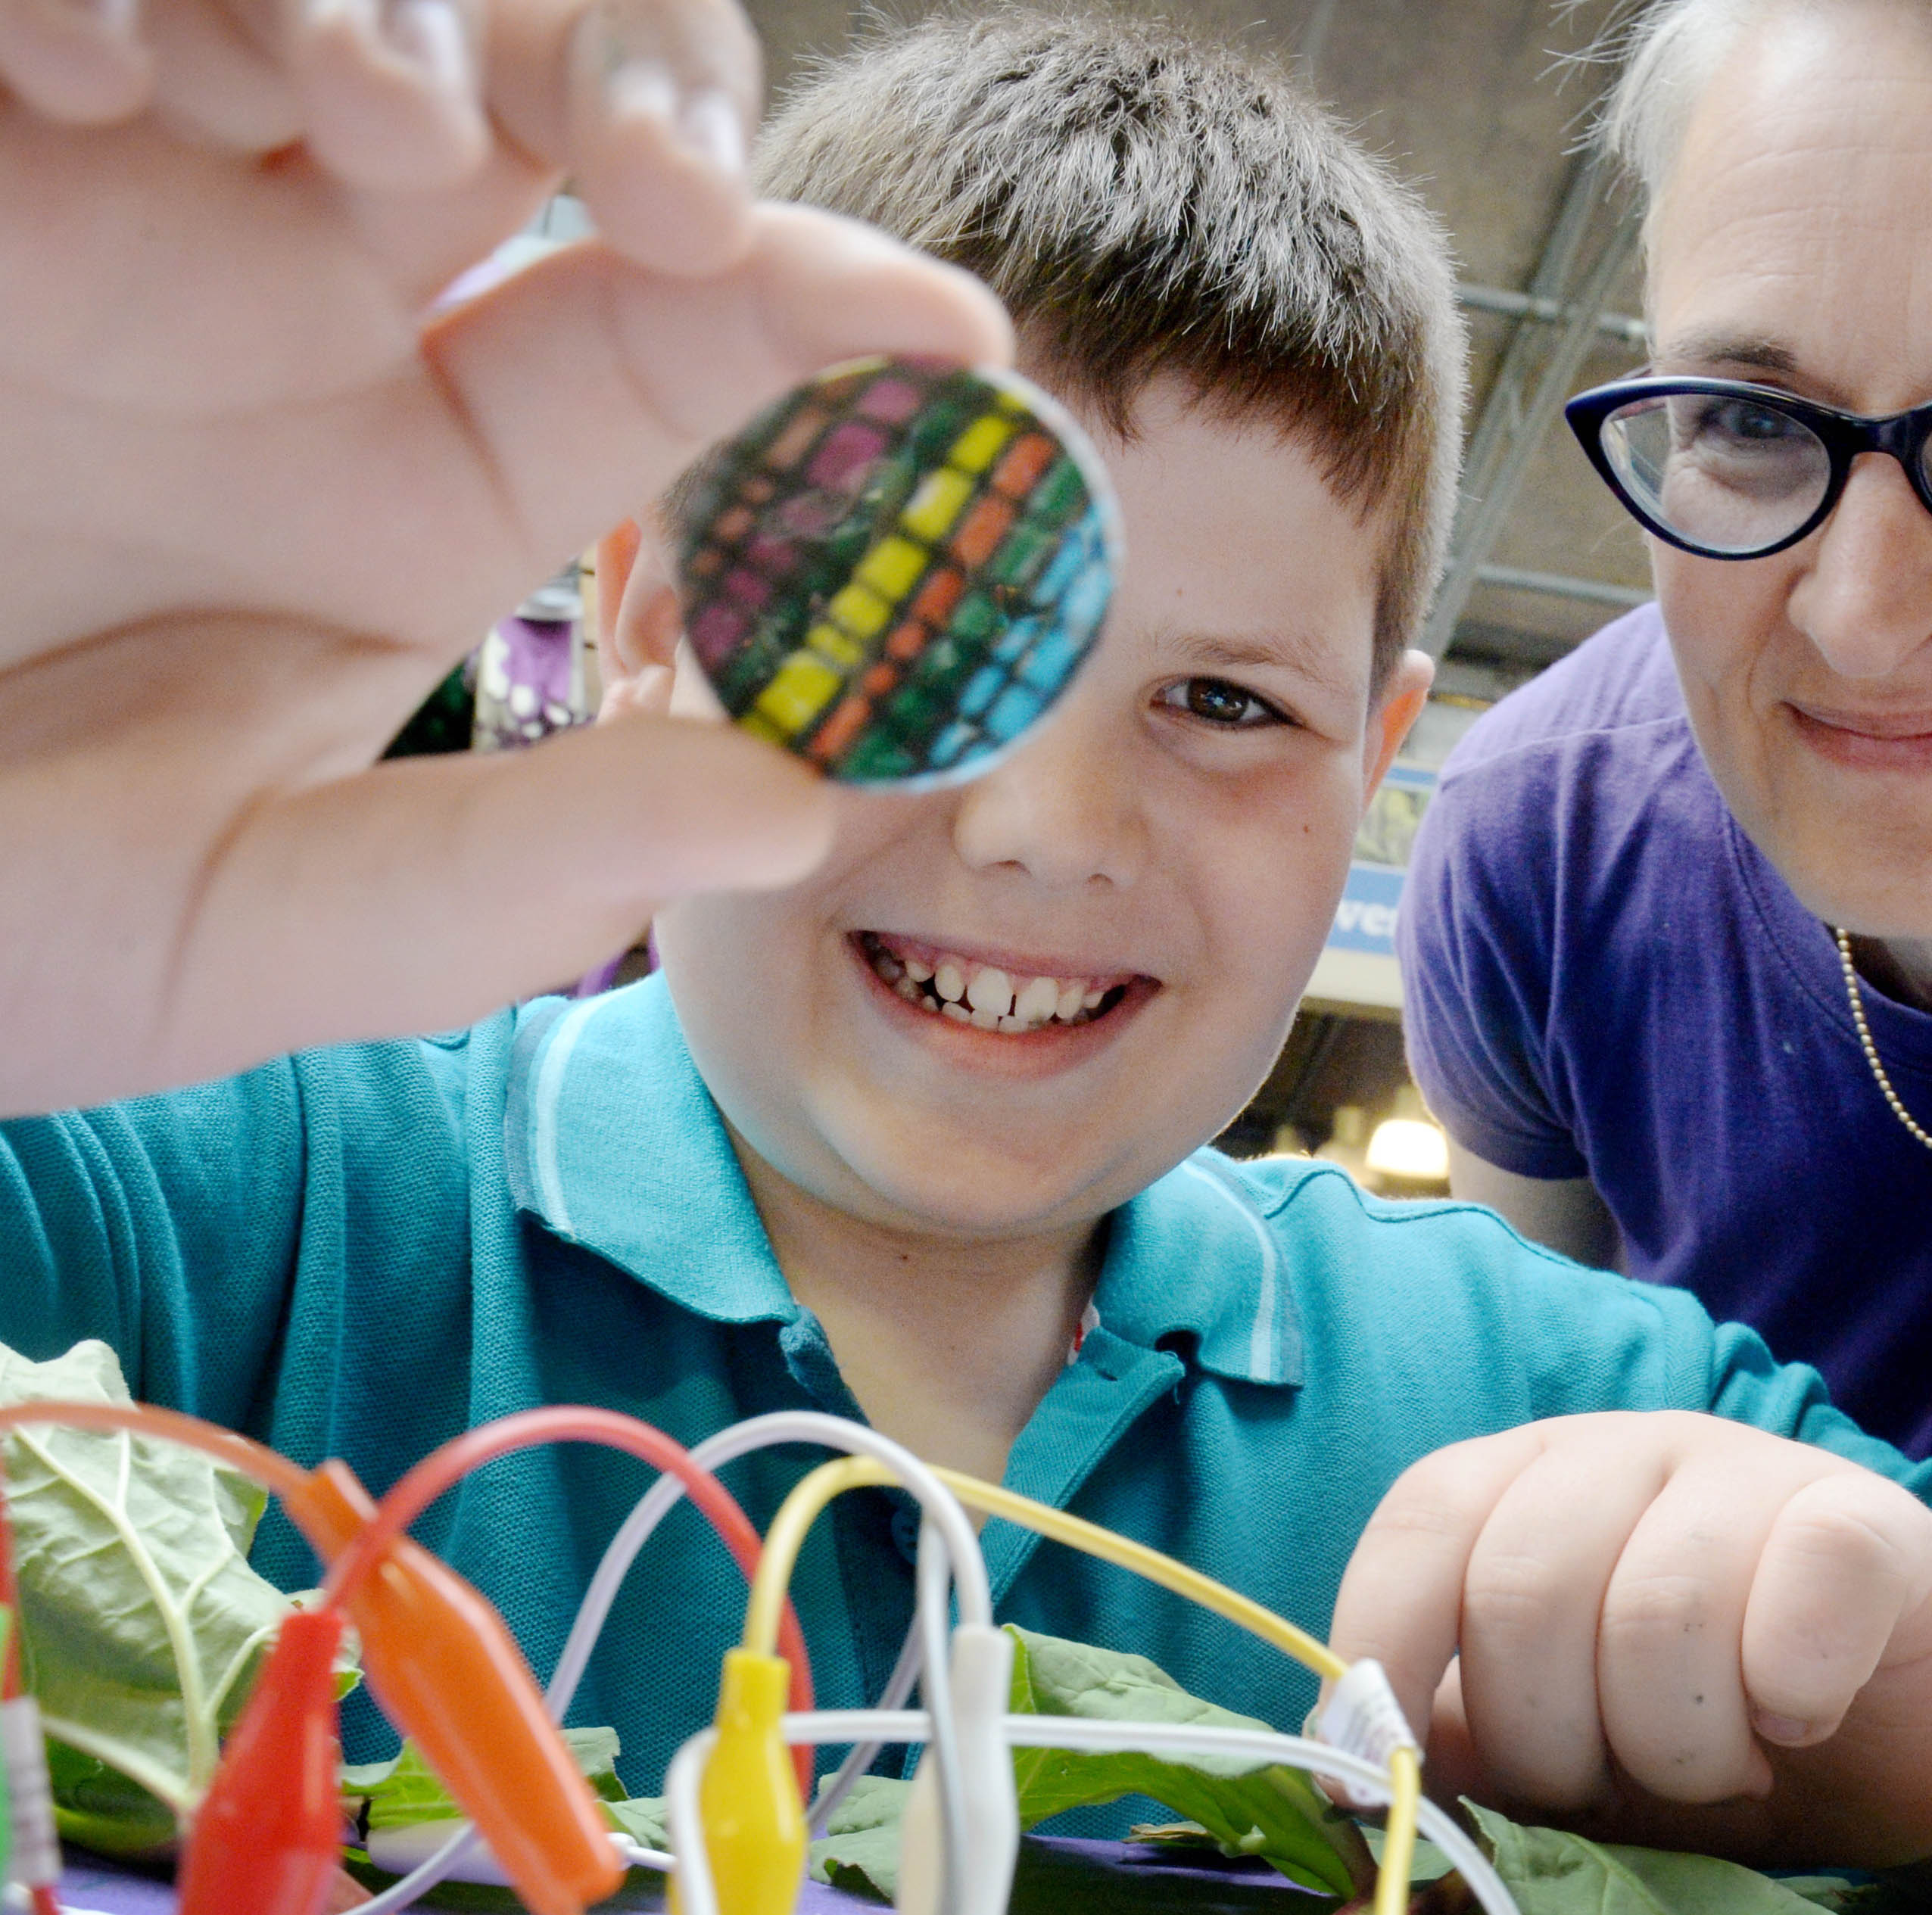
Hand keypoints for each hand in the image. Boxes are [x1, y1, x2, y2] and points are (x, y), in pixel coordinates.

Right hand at [0, 0, 1009, 1113]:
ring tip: (341, 109)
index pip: (681, 333)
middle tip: (652, 183)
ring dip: (377, 1)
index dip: (827, 308)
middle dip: (637, 80)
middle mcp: (308, 305)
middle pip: (557, 94)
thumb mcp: (243, 926)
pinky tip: (70, 71)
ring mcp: (124, 191)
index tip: (962, 339)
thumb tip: (800, 811)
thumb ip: (510, 872)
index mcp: (426, 480)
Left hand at [1327, 1413, 1931, 1863]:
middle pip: (1526, 1587)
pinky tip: (1798, 1722)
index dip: (1387, 1654)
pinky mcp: (1872, 1519)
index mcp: (1521, 1485)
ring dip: (1676, 1746)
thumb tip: (1354, 1792)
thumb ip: (1456, 1755)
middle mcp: (1624, 1449)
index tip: (1397, 1785)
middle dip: (1550, 1743)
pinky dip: (1787, 1692)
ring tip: (1713, 1769)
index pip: (1420, 1527)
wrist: (1896, 1741)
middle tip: (1611, 1789)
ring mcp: (1751, 1468)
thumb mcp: (1551, 1755)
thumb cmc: (1692, 1739)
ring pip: (1661, 1605)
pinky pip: (1805, 1589)